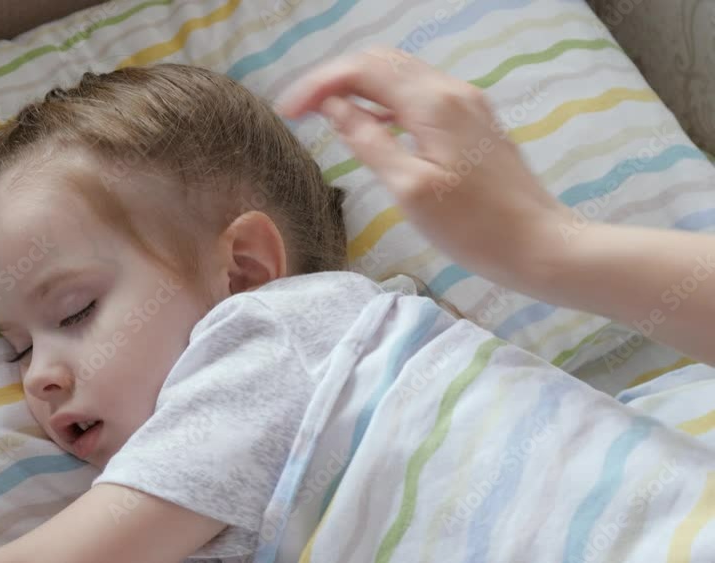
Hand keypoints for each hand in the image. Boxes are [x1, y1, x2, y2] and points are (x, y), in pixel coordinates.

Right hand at [275, 46, 573, 289]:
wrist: (540, 245)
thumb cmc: (473, 228)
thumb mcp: (408, 189)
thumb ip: (368, 141)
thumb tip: (334, 108)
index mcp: (433, 104)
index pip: (363, 70)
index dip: (319, 84)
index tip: (287, 111)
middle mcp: (451, 92)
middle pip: (381, 63)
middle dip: (335, 79)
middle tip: (300, 110)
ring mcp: (466, 105)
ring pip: (400, 76)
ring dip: (359, 88)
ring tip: (326, 116)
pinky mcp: (473, 123)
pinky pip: (419, 95)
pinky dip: (385, 102)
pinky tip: (371, 128)